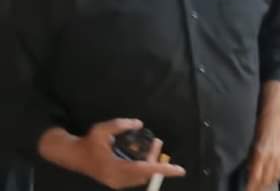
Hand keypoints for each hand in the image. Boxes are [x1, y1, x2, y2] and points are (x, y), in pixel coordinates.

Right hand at [39, 120, 184, 189]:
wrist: (73, 156)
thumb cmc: (88, 142)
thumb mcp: (102, 129)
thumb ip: (120, 124)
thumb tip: (139, 123)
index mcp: (115, 168)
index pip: (144, 170)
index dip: (163, 170)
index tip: (179, 170)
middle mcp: (117, 179)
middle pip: (145, 172)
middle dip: (155, 158)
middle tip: (157, 142)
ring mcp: (117, 183)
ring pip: (142, 176)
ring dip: (150, 161)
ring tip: (153, 145)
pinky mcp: (117, 182)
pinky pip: (137, 177)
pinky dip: (144, 166)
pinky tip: (143, 153)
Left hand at [246, 93, 279, 190]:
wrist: (275, 116)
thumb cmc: (260, 127)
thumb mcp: (252, 144)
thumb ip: (252, 158)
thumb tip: (249, 172)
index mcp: (260, 154)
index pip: (255, 177)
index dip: (251, 186)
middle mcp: (271, 156)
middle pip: (266, 179)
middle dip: (259, 187)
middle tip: (253, 190)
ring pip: (275, 175)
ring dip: (268, 183)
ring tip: (262, 187)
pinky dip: (278, 174)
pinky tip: (275, 178)